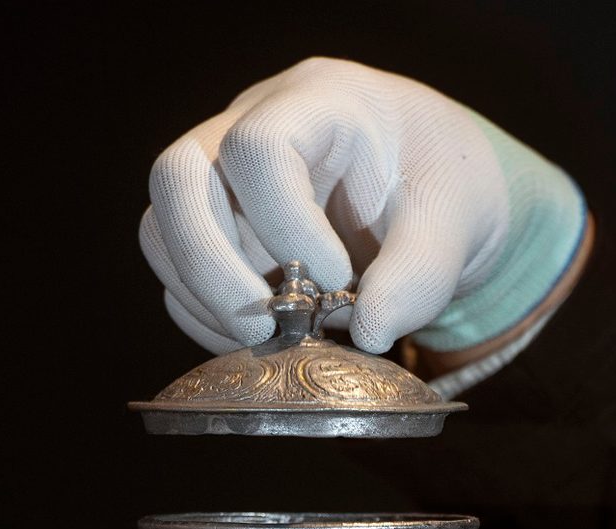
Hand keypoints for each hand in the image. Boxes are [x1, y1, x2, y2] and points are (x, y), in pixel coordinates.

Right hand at [140, 57, 589, 381]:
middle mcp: (251, 126)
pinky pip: (177, 276)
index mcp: (320, 103)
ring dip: (206, 299)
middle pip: (176, 178)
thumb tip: (367, 332)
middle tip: (266, 330)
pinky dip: (208, 318)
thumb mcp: (453, 224)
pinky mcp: (214, 228)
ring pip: (162, 230)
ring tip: (270, 339)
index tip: (337, 279)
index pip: (259, 147)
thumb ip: (418, 276)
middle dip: (212, 268)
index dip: (286, 225)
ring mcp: (223, 178)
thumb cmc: (441, 187)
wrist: (431, 192)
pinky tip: (262, 339)